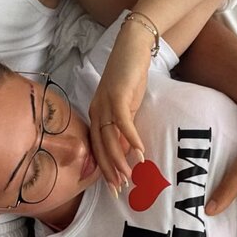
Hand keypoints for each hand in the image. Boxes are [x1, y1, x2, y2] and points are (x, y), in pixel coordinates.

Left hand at [88, 26, 150, 192]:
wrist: (132, 48)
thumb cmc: (130, 77)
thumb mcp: (128, 106)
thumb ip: (125, 127)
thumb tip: (129, 149)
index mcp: (97, 115)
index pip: (98, 147)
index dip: (105, 168)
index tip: (114, 186)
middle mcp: (97, 111)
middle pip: (100, 146)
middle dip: (110, 170)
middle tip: (119, 189)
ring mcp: (105, 103)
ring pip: (109, 137)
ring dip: (120, 158)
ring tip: (130, 175)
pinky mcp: (118, 95)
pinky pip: (123, 122)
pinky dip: (132, 138)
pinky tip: (140, 151)